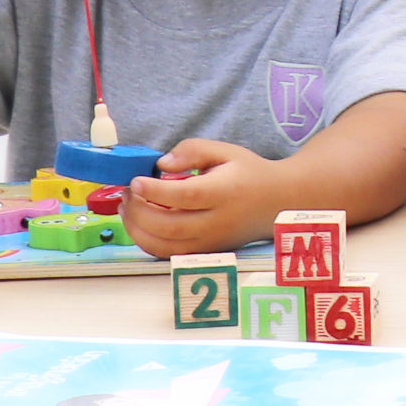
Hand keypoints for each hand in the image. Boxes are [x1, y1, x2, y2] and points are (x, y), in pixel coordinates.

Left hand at [122, 139, 280, 256]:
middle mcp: (217, 222)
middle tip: (127, 193)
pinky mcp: (206, 253)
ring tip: (127, 208)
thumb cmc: (250, 173)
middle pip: (168, 226)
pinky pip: (170, 254)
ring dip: (138, 229)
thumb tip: (162, 165)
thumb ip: (193, 151)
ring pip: (165, 246)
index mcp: (224, 193)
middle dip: (139, 211)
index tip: (135, 181)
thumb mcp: (226, 151)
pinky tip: (140, 224)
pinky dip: (148, 242)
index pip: (183, 197)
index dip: (153, 191)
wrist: (279, 202)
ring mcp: (211, 242)